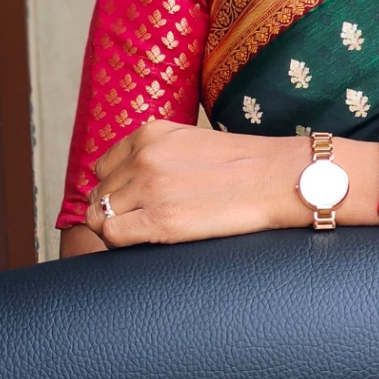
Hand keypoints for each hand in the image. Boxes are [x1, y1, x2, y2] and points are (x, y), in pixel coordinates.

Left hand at [77, 119, 378, 248]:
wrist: (278, 178)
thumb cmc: (245, 165)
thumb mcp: (192, 142)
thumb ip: (159, 154)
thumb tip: (136, 179)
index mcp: (149, 134)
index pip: (104, 167)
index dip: (116, 188)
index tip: (134, 202)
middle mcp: (143, 157)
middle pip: (100, 192)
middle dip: (116, 209)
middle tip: (143, 221)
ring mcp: (149, 189)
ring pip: (100, 216)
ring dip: (116, 228)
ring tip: (146, 233)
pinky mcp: (160, 221)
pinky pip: (112, 236)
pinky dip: (121, 243)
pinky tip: (147, 242)